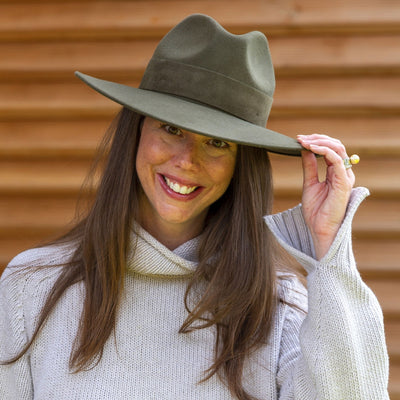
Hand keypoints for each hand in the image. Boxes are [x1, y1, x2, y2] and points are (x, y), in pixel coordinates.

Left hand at [297, 134, 354, 259]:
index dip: (315, 141)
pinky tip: (311, 148)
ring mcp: (345, 177)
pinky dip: (324, 150)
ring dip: (320, 142)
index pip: (330, 149)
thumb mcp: (309, 183)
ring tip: (304, 141)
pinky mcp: (343, 183)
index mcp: (335, 172)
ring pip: (338, 149)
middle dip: (317, 138)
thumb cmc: (316, 210)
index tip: (298, 139)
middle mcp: (343, 173)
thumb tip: (304, 149)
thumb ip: (309, 166)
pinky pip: (337, 160)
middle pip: (336, 145)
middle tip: (300, 138)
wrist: (319, 229)